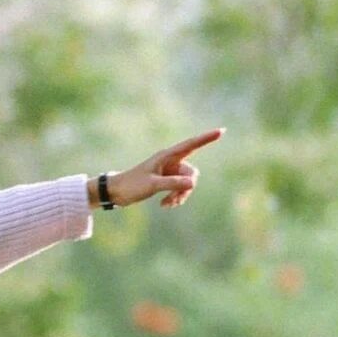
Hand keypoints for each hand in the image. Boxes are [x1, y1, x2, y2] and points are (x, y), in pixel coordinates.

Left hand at [95, 128, 224, 209]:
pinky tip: (164, 206)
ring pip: (186, 184)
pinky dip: (175, 198)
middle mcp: (170, 162)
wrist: (116, 192)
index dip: (206, 138)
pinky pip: (180, 189)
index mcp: (167, 156)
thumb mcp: (153, 185)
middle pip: (191, 173)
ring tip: (167, 205)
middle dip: (186, 188)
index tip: (222, 130)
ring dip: (180, 196)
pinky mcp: (166, 181)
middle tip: (174, 200)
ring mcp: (169, 172)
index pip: (191, 145)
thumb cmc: (131, 185)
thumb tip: (193, 183)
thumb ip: (172, 184)